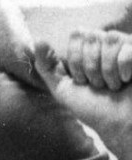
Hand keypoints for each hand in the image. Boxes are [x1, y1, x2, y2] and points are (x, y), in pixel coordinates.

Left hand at [34, 31, 131, 159]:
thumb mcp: (63, 88)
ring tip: (112, 86)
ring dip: (107, 70)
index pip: (77, 34)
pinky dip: (124, 67)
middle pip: (91, 35)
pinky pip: (128, 48)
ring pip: (110, 38)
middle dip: (90, 66)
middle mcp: (107, 44)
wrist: (119, 125)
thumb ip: (46, 66)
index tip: (82, 81)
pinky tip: (126, 80)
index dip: (76, 60)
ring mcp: (126, 47)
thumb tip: (38, 40)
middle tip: (98, 85)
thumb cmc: (93, 108)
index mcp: (88, 49)